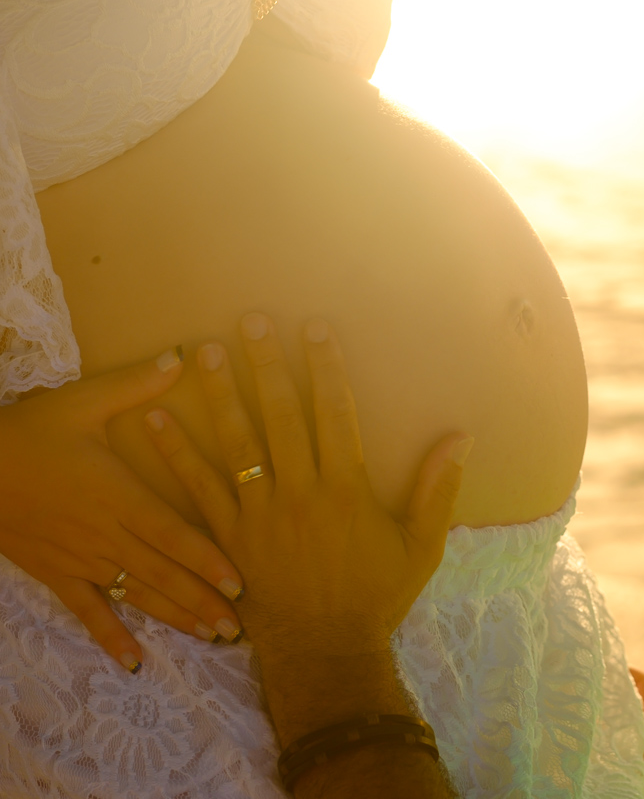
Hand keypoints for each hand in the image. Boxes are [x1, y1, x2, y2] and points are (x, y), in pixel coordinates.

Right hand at [0, 349, 244, 671]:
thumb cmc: (25, 432)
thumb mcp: (78, 402)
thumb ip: (133, 385)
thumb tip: (182, 355)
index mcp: (117, 494)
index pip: (171, 533)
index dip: (205, 559)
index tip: (239, 582)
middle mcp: (104, 533)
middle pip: (163, 573)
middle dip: (203, 600)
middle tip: (241, 627)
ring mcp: (80, 559)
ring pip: (137, 595)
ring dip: (176, 618)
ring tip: (213, 639)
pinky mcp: (56, 574)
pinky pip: (87, 613)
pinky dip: (110, 638)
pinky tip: (134, 665)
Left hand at [143, 313, 471, 660]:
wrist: (325, 652)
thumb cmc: (377, 597)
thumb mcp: (422, 546)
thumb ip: (438, 489)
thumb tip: (460, 438)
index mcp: (347, 490)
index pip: (336, 414)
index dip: (326, 369)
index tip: (315, 330)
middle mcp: (301, 494)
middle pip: (282, 417)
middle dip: (267, 365)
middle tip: (251, 321)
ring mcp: (260, 515)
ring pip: (237, 444)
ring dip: (220, 395)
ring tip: (204, 351)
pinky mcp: (229, 538)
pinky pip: (198, 489)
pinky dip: (175, 453)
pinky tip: (155, 418)